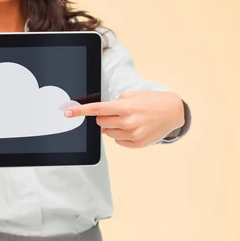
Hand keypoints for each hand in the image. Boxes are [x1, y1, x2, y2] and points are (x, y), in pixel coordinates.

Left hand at [64, 91, 183, 147]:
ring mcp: (133, 135)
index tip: (66, 112)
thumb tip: (101, 121)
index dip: (80, 111)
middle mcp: (128, 122)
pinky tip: (134, 128)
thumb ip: (114, 105)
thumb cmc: (150, 101)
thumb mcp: (131, 96)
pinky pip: (118, 141)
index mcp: (125, 107)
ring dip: (113, 126)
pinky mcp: (138, 144)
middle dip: (105, 117)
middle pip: (101, 122)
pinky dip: (122, 135)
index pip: (97, 109)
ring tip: (129, 120)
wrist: (173, 111)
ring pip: (108, 133)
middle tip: (118, 112)